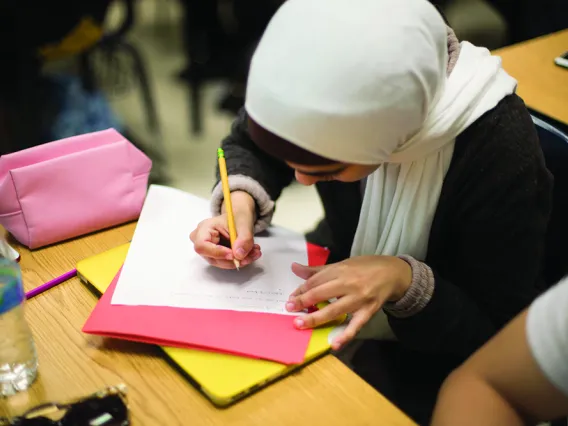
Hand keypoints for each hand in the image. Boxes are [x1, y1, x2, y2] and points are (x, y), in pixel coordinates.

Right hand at [190, 191, 260, 268]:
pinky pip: (227, 262)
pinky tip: (251, 253)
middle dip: (234, 259)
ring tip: (255, 251)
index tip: (234, 255)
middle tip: (253, 254)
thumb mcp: (244, 223)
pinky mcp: (216, 256)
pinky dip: (240, 260)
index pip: (202, 246)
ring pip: (222, 262)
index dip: (217, 253)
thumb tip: (239, 254)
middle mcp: (202, 241)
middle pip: (213, 258)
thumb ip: (244, 238)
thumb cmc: (238, 216)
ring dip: (240, 260)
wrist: (239, 218)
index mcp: (204, 228)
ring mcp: (208, 250)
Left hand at [286, 256, 411, 349]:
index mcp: (340, 270)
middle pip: (321, 293)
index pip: (316, 281)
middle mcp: (348, 284)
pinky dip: (345, 335)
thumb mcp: (341, 264)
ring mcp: (359, 299)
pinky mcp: (368, 311)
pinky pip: (355, 325)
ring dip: (316, 318)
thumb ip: (317, 270)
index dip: (301, 290)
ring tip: (300, 324)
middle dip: (303, 302)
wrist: (393, 273)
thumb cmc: (365, 267)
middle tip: (288, 309)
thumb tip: (294, 267)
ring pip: (334, 310)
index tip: (291, 298)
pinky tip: (334, 344)